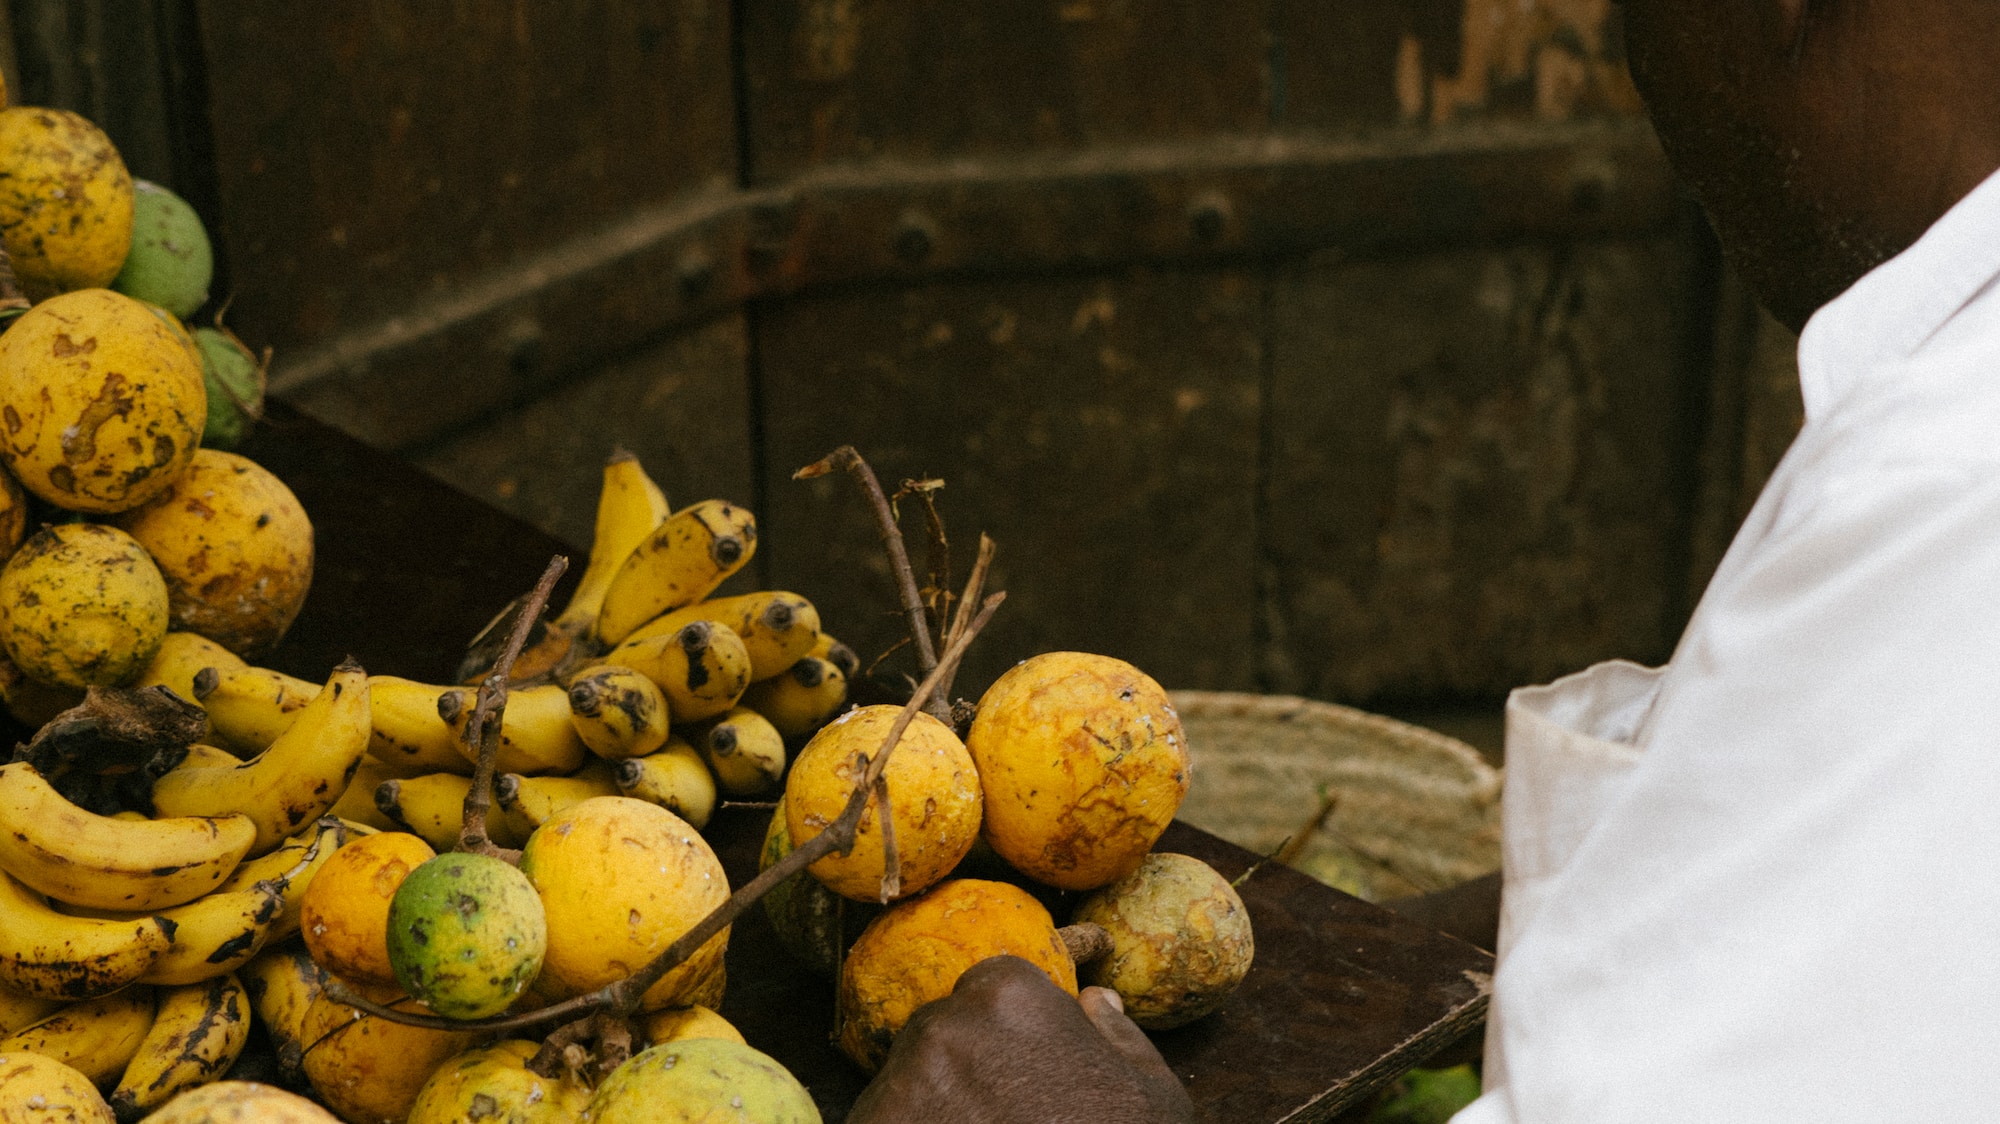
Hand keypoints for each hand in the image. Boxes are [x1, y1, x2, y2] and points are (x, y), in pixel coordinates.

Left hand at [847, 955, 1199, 1123]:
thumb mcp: (1155, 1098)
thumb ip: (1122, 1036)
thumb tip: (1098, 1000)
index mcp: (1012, 996)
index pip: (992, 987)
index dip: (1010, 1031)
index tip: (1025, 1073)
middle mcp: (946, 1024)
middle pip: (942, 1031)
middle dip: (965, 1068)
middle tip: (1000, 1120)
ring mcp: (901, 1082)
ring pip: (905, 1081)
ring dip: (932, 1108)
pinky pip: (879, 1122)